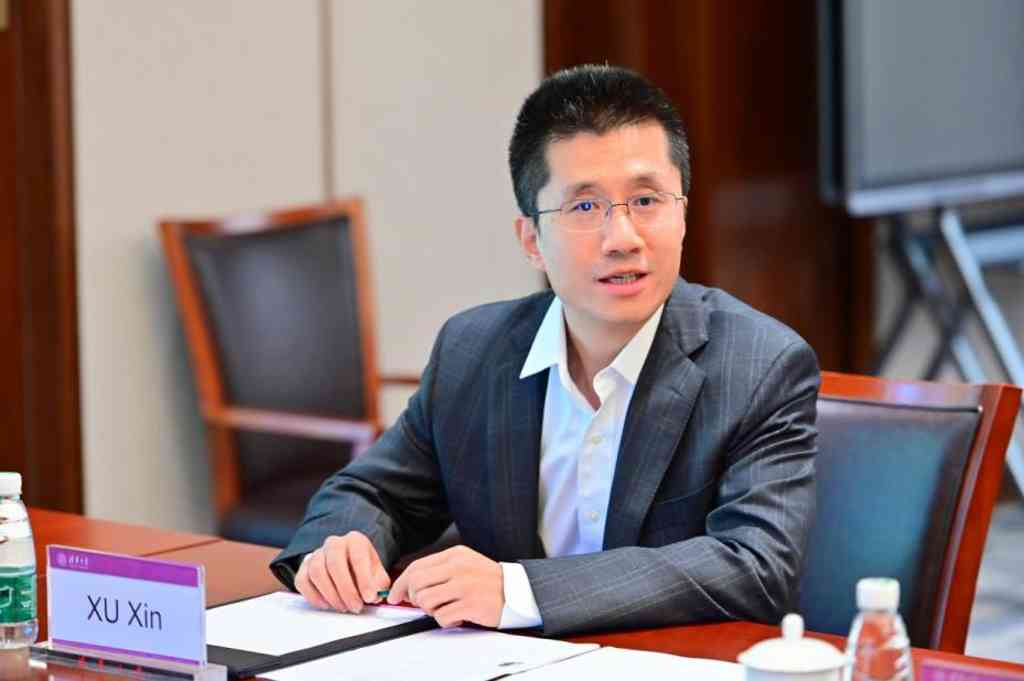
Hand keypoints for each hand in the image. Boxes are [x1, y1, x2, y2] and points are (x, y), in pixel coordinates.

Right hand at [294, 532, 390, 613]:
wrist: (346, 565)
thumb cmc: (362, 569)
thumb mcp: (377, 574)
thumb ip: (379, 583)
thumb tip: (376, 594)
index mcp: (355, 541)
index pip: (358, 557)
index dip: (364, 579)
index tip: (369, 597)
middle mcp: (334, 544)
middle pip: (335, 564)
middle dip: (346, 590)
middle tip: (355, 606)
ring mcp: (317, 554)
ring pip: (317, 572)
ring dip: (331, 595)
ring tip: (343, 607)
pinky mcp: (304, 568)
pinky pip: (302, 581)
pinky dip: (314, 596)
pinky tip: (327, 605)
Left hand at [388, 545, 503, 627]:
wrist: (517, 591)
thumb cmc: (488, 581)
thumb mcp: (464, 564)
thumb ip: (439, 570)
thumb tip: (410, 584)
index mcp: (455, 555)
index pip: (416, 567)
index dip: (401, 583)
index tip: (395, 595)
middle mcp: (458, 567)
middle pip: (416, 583)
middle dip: (413, 598)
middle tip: (423, 604)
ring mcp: (464, 585)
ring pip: (425, 601)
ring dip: (430, 610)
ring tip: (445, 609)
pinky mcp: (470, 604)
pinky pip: (441, 617)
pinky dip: (445, 620)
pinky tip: (457, 616)